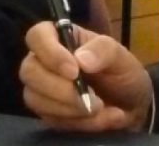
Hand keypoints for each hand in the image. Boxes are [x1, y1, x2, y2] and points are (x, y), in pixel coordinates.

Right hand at [20, 21, 152, 131]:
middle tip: (92, 98)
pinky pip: (51, 120)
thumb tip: (81, 59)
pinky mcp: (47, 113)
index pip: (37, 36)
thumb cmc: (122, 72)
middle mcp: (44, 62)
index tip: (74, 71)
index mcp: (60, 38)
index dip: (50, 53)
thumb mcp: (120, 56)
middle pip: (29, 71)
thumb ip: (103, 50)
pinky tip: (102, 118)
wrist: (129, 106)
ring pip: (35, 99)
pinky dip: (80, 123)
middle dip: (61, 90)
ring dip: (72, 109)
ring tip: (102, 108)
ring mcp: (42, 89)